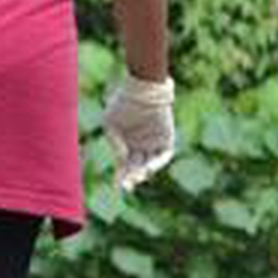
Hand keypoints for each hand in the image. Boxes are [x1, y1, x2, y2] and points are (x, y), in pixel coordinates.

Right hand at [103, 73, 175, 191]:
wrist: (141, 90)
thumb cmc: (123, 104)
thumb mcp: (111, 125)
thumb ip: (116, 144)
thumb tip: (122, 161)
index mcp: (126, 143)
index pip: (124, 165)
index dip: (121, 177)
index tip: (118, 188)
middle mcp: (140, 145)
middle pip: (137, 167)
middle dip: (132, 178)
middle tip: (128, 186)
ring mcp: (153, 142)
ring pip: (150, 164)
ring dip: (144, 172)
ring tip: (138, 176)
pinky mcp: (166, 138)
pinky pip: (164, 155)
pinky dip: (157, 163)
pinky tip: (148, 168)